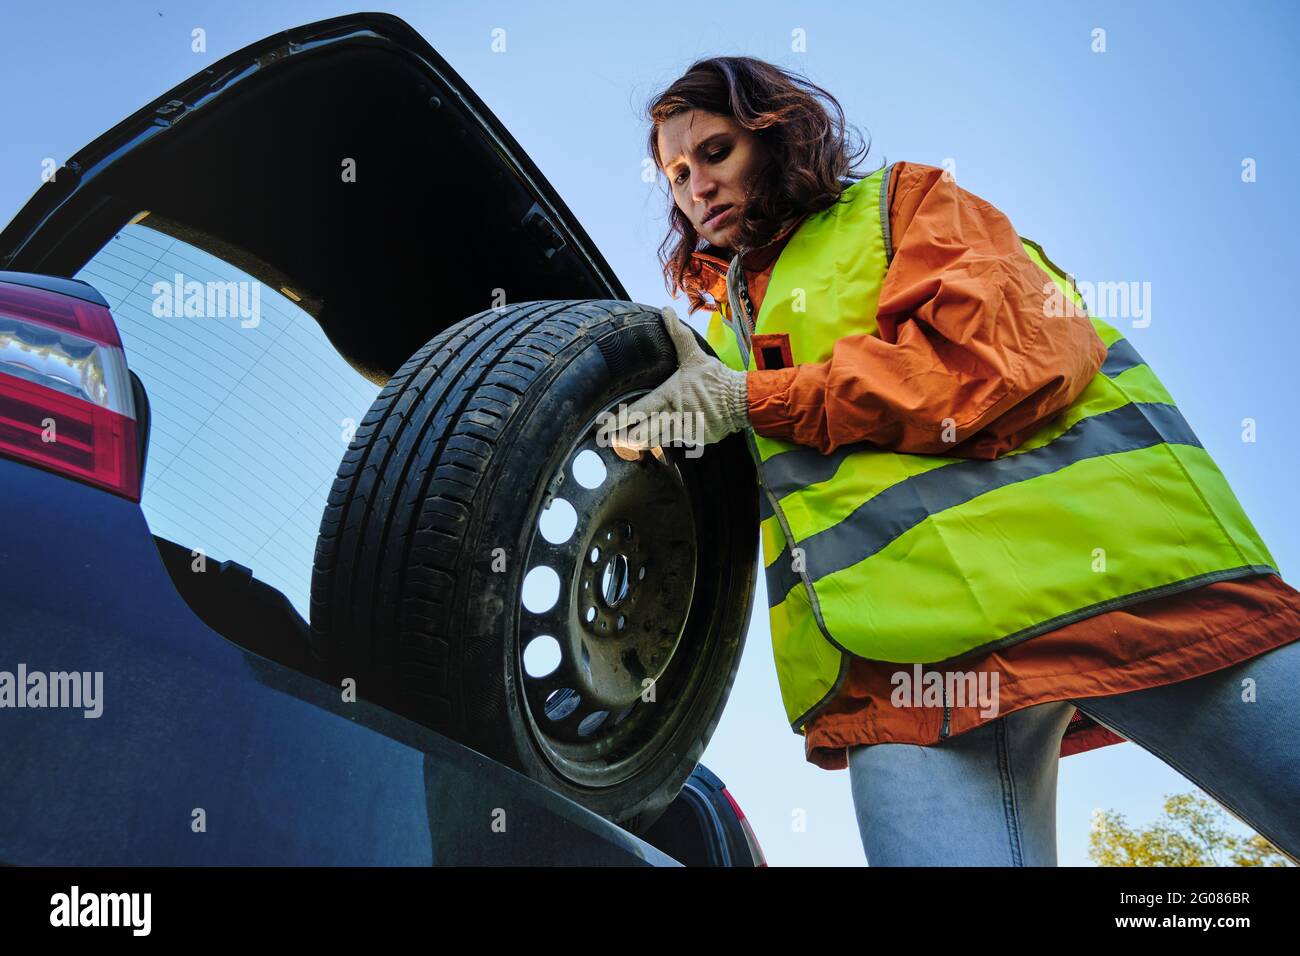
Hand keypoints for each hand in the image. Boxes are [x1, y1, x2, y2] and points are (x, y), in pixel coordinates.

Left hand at [601, 306, 748, 457]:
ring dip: (643, 442)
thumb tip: (666, 311)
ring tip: (629, 441)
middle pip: (641, 435)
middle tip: (611, 439)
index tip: (602, 425)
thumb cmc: (715, 378)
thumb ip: (677, 335)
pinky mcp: (694, 440)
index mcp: (668, 396)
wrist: (742, 400)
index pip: (637, 411)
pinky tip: (661, 435)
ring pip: (655, 442)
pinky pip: (675, 442)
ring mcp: (684, 431)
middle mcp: (673, 417)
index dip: (618, 420)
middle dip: (626, 438)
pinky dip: (666, 439)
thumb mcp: (694, 356)